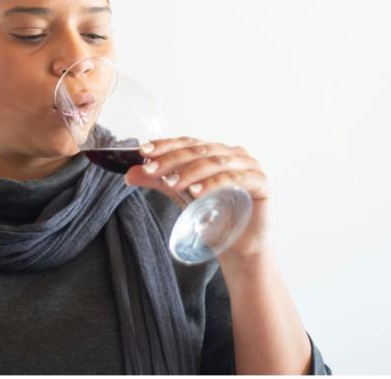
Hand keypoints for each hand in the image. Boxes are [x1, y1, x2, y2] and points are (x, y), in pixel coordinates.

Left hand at [124, 136, 271, 261]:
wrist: (237, 249)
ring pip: (215, 162)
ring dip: (190, 171)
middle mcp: (232, 153)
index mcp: (215, 151)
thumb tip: (129, 173)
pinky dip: (213, 184)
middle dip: (172, 160)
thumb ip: (159, 181)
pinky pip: (235, 179)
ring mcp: (249, 165)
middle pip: (199, 150)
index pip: (187, 142)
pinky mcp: (260, 182)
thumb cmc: (212, 219)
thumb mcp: (181, 196)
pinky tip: (196, 193)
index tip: (143, 151)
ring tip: (171, 183)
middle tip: (150, 170)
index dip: (165, 145)